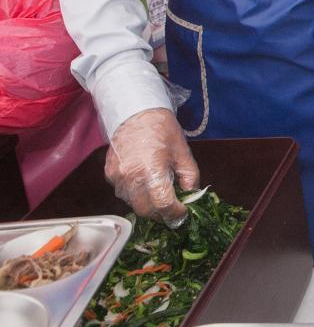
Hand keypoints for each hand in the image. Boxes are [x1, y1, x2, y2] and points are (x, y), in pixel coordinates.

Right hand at [105, 108, 199, 226]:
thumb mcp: (183, 152)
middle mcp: (130, 177)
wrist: (135, 112)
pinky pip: (123, 193)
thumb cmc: (162, 130)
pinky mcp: (109, 175)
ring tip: (160, 194)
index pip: (163, 204)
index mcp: (151, 169)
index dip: (175, 213)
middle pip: (146, 210)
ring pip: (133, 204)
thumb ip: (190, 177)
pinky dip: (136, 195)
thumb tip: (192, 196)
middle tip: (173, 209)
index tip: (184, 212)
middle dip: (162, 214)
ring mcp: (116, 177)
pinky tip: (145, 183)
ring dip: (148, 205)